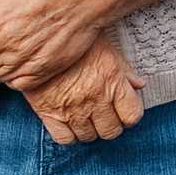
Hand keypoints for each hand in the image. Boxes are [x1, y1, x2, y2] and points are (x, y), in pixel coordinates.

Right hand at [20, 40, 144, 143]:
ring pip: (89, 136)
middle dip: (111, 124)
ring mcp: (71, 108)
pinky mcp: (48, 112)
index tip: (124, 109)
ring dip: (90, 129)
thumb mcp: (105, 46)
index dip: (130, 114)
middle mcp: (94, 98)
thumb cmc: (73, 39)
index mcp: (111, 80)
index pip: (132, 115)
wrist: (36, 36)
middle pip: (112, 131)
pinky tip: (70, 123)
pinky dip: (69, 135)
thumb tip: (139, 84)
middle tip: (105, 113)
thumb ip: (124, 68)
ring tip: (86, 116)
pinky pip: (65, 138)